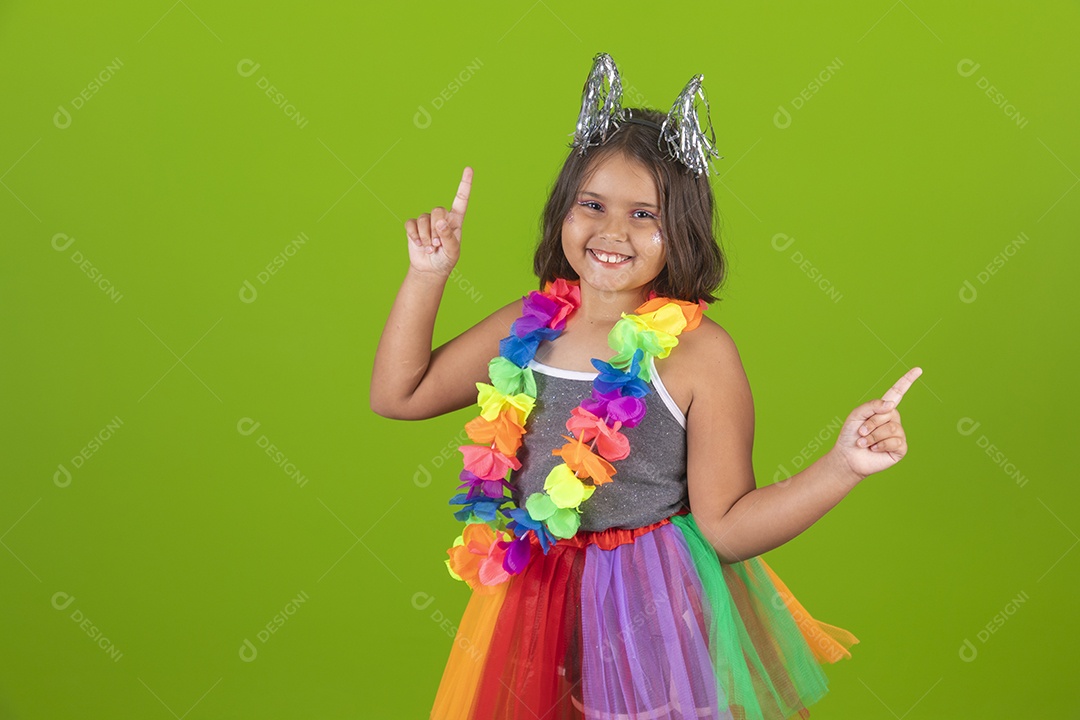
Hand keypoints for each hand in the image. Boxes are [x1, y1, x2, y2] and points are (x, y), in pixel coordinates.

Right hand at [404, 166, 472, 277]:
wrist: (430, 269)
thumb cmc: (446, 259)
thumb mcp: (452, 251)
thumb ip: (448, 236)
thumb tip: (440, 222)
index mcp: (456, 220)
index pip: (461, 199)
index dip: (465, 184)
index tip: (469, 168)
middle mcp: (442, 217)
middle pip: (437, 210)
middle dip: (436, 228)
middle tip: (437, 244)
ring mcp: (427, 221)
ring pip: (423, 219)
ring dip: (426, 236)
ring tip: (430, 248)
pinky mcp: (414, 226)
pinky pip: (411, 223)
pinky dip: (413, 235)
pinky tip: (418, 244)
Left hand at [829, 367, 922, 482]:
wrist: (848, 457)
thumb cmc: (851, 435)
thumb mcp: (856, 415)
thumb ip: (872, 405)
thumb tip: (891, 404)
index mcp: (883, 409)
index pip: (897, 393)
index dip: (907, 381)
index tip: (918, 369)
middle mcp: (893, 419)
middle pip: (888, 413)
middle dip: (870, 423)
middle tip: (860, 433)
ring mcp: (898, 434)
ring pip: (890, 428)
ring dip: (872, 436)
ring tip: (864, 442)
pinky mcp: (900, 448)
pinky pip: (894, 441)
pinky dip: (880, 445)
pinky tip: (874, 449)